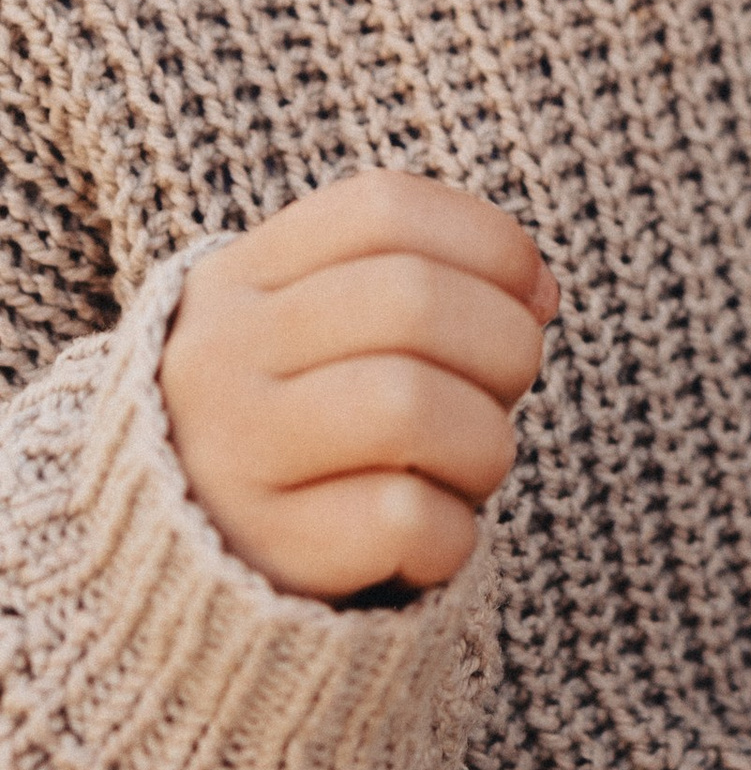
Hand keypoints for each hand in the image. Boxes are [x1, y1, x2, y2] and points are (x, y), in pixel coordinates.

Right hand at [160, 172, 556, 602]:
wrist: (193, 561)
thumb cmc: (304, 422)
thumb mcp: (324, 328)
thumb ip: (421, 283)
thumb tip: (538, 293)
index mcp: (239, 281)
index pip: (385, 209)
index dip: (490, 242)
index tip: (530, 294)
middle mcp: (219, 358)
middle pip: (411, 301)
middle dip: (505, 344)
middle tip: (505, 390)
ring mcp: (231, 457)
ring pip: (409, 407)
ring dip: (485, 441)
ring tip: (468, 465)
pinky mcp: (266, 551)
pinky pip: (405, 518)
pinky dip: (454, 530)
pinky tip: (431, 532)